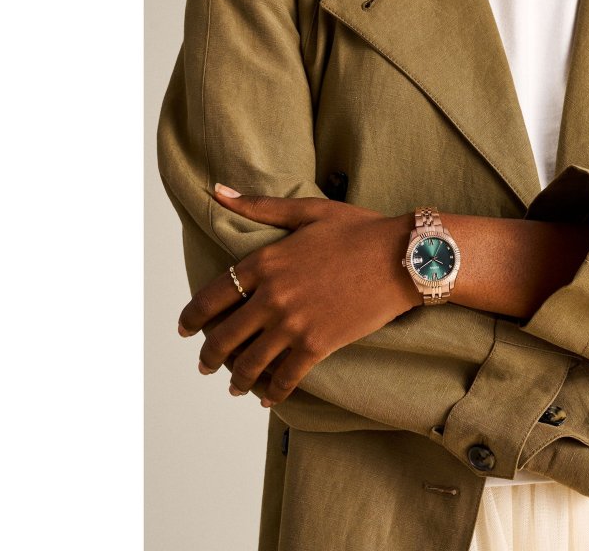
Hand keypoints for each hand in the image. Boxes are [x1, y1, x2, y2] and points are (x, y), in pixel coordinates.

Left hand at [177, 184, 419, 406]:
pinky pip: (285, 376)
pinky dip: (273, 391)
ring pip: (250, 363)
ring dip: (237, 379)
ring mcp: (294, 323)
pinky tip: (268, 398)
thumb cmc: (359, 229)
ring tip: (233, 386)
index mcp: (265, 261)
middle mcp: (272, 296)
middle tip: (205, 364)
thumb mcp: (307, 211)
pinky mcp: (318, 345)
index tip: (185, 329)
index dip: (192, 317)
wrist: (402, 256)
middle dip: (209, 356)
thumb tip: (217, 190)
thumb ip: (259, 206)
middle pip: (224, 336)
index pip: (212, 297)